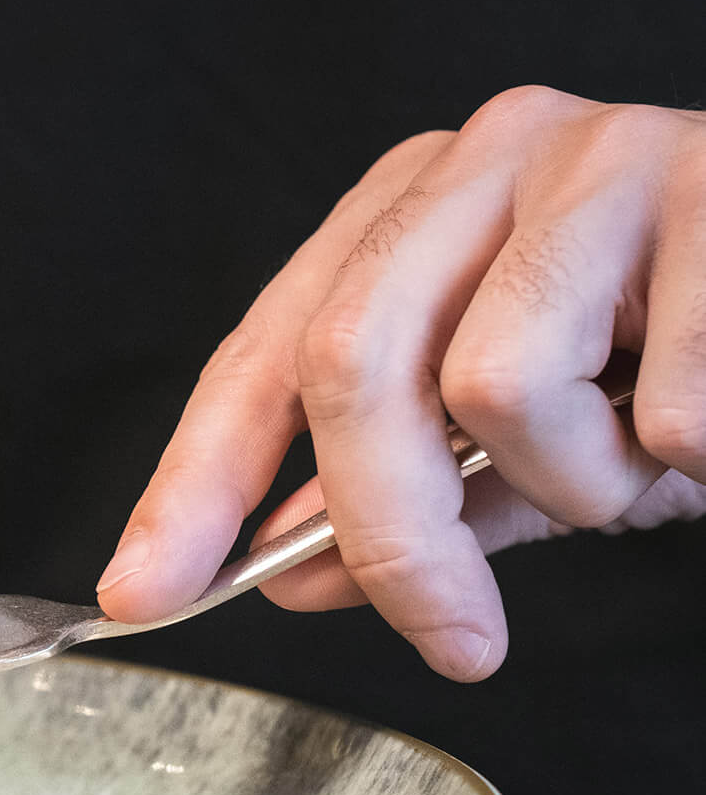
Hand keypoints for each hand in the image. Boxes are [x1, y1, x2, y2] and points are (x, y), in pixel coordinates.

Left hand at [98, 86, 705, 679]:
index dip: (194, 482)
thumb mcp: (529, 433)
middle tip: (451, 635)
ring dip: (573, 484)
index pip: (264, 355)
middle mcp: (486, 159)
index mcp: (413, 211)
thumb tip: (291, 574)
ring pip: (497, 386)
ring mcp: (599, 159)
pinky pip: (661, 402)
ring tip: (641, 456)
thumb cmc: (681, 349)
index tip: (142, 591)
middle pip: (351, 364)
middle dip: (388, 531)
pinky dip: (682, 458)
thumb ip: (413, 496)